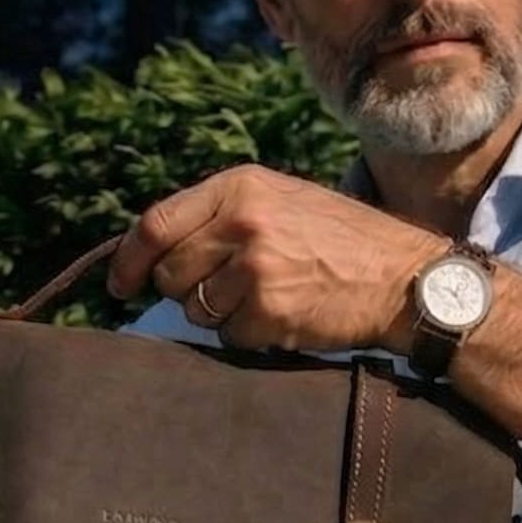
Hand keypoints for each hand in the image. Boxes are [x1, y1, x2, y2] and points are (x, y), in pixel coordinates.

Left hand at [106, 165, 433, 353]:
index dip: (128, 260)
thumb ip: (220, 216)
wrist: (402, 275)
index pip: (154, 224)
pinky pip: (229, 336)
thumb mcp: (280, 200)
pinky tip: (285, 315)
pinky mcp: (268, 309)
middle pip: (170, 273)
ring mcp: (253, 267)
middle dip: (185, 290)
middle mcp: (241, 221)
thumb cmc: (340, 240)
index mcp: (239, 186)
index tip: (120, 285)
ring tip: (268, 296)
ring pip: (195, 308)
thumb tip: (151, 250)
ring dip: (220, 315)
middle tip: (226, 290)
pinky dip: (249, 336)